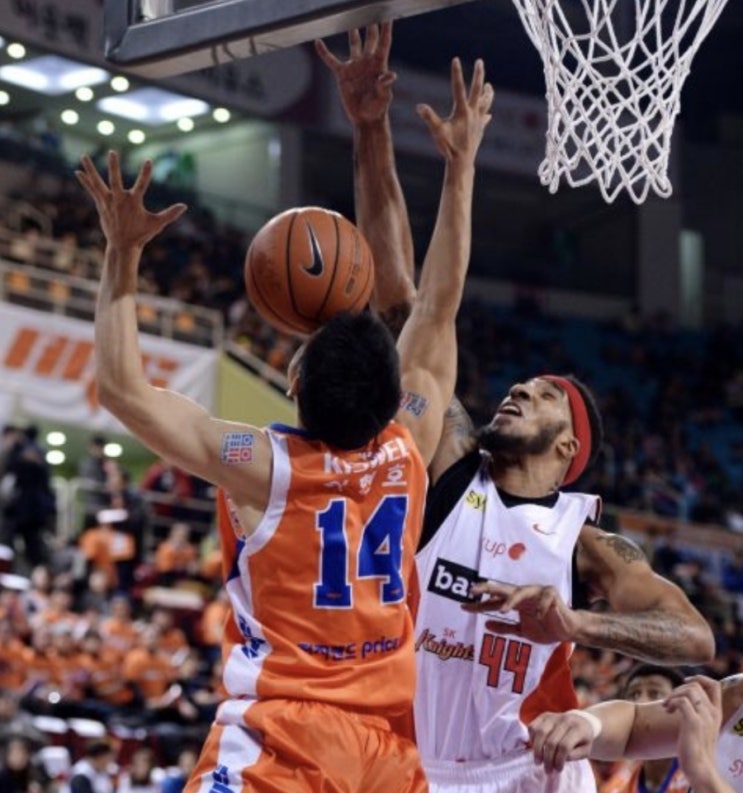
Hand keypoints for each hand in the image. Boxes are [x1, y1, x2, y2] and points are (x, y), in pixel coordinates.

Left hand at [76, 150, 186, 250]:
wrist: (122, 245)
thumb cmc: (141, 234)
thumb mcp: (157, 224)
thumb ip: (170, 214)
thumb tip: (184, 206)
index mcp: (134, 202)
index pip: (142, 185)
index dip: (145, 173)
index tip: (148, 161)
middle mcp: (119, 200)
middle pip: (115, 180)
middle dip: (114, 166)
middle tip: (112, 153)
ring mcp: (108, 202)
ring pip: (98, 182)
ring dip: (90, 169)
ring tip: (83, 156)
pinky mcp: (101, 205)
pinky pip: (92, 190)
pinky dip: (85, 181)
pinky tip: (78, 172)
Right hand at [315, 23, 394, 125]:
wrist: (365, 119)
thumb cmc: (378, 108)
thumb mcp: (383, 97)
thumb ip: (385, 85)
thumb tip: (390, 75)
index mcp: (379, 64)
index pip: (383, 42)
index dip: (386, 28)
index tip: (388, 14)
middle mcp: (367, 62)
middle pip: (370, 38)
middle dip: (371, 24)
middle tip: (371, 9)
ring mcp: (355, 66)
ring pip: (354, 44)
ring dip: (353, 32)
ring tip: (352, 18)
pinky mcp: (342, 74)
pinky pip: (331, 60)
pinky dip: (324, 52)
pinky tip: (318, 42)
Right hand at [416, 57, 493, 164]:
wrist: (462, 163)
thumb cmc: (448, 147)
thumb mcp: (437, 132)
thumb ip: (429, 117)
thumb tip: (419, 106)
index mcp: (462, 111)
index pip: (458, 88)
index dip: (456, 73)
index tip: (455, 59)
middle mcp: (473, 113)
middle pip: (478, 90)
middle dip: (479, 75)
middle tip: (480, 62)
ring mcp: (478, 121)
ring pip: (486, 103)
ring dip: (488, 93)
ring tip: (489, 85)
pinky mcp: (480, 130)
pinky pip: (485, 118)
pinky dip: (486, 113)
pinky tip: (488, 114)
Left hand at [463, 582, 580, 643]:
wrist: (568, 631)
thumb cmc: (544, 628)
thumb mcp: (522, 631)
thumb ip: (505, 628)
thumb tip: (486, 625)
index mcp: (515, 602)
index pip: (494, 602)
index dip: (479, 605)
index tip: (463, 607)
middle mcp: (524, 595)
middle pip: (503, 589)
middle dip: (487, 588)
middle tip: (472, 590)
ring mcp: (537, 592)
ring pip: (521, 591)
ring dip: (512, 599)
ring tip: (503, 610)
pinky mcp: (552, 595)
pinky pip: (544, 598)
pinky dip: (540, 608)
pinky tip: (538, 617)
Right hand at [529, 710, 595, 772]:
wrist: (581, 721)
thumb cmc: (583, 739)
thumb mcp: (586, 750)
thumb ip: (575, 755)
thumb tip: (560, 759)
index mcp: (577, 729)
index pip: (564, 746)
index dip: (559, 760)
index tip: (558, 770)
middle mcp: (564, 720)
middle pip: (551, 741)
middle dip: (547, 759)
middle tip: (547, 770)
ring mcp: (553, 716)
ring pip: (539, 732)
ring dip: (537, 750)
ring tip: (538, 761)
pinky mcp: (544, 715)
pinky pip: (533, 726)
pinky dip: (531, 738)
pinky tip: (536, 747)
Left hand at [664, 676, 723, 788]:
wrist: (700, 770)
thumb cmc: (696, 750)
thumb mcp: (700, 727)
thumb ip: (697, 713)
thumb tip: (683, 700)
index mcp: (716, 713)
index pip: (714, 685)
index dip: (699, 677)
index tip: (685, 682)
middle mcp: (712, 713)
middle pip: (696, 684)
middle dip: (678, 688)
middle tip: (670, 701)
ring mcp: (704, 718)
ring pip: (689, 690)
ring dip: (673, 694)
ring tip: (667, 706)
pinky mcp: (694, 724)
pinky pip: (682, 701)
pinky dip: (672, 702)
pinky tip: (668, 711)